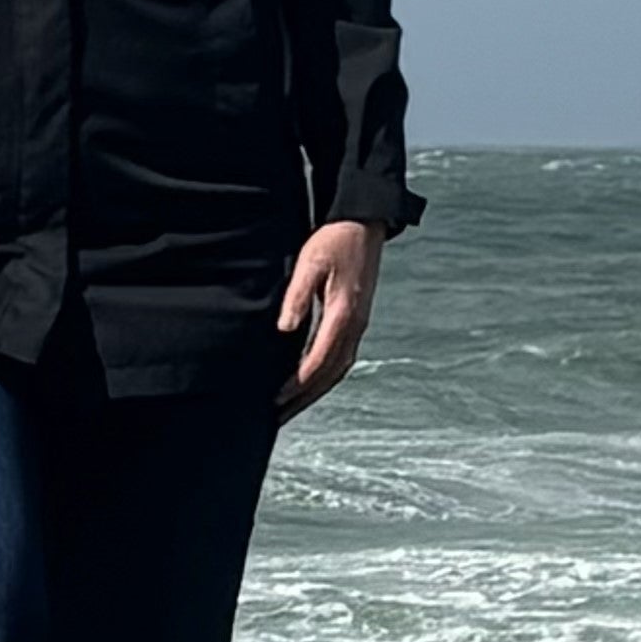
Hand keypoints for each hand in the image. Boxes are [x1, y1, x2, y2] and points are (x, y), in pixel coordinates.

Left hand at [275, 218, 385, 414]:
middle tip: (278, 416)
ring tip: (291, 407)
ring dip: (315, 392)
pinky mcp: (357, 321)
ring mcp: (359, 325)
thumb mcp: (310, 262)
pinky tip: (309, 382)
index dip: (297, 383)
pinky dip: (325, 376)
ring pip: (338, 370)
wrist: (365, 225)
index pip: (319, 361)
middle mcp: (355, 326)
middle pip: (330, 374)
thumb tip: (284, 329)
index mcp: (344, 315)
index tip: (275, 398)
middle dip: (304, 398)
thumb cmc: (334, 240)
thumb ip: (297, 296)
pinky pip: (342, 358)